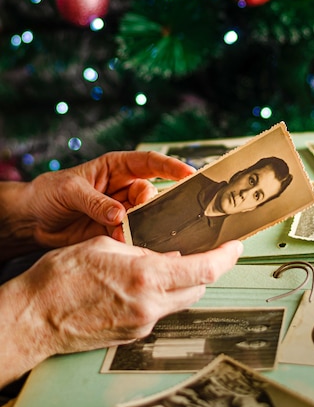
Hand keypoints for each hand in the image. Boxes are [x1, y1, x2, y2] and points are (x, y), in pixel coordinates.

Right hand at [1, 237, 242, 386]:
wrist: (35, 316)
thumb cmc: (61, 278)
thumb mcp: (105, 246)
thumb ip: (140, 250)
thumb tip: (163, 254)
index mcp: (146, 277)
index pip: (203, 270)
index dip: (226, 258)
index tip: (236, 247)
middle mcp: (149, 305)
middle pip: (197, 288)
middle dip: (204, 269)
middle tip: (202, 251)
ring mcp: (142, 324)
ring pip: (179, 301)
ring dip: (181, 283)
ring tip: (166, 263)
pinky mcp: (132, 334)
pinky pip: (158, 311)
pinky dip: (160, 295)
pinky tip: (143, 282)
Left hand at [19, 151, 194, 248]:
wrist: (32, 220)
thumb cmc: (48, 193)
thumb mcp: (70, 191)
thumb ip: (96, 202)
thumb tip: (119, 215)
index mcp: (116, 167)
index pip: (150, 163)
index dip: (171, 166)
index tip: (189, 173)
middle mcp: (123, 188)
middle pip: (151, 193)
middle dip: (153, 203)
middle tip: (144, 213)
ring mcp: (121, 210)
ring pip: (146, 216)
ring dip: (142, 225)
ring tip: (128, 231)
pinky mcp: (115, 232)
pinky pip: (133, 235)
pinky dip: (132, 240)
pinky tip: (124, 243)